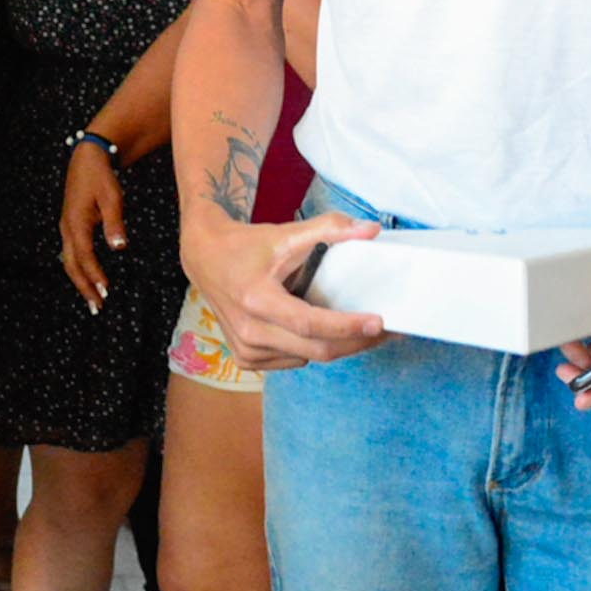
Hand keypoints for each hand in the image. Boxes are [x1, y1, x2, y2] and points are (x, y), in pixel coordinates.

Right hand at [59, 141, 123, 313]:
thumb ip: (115, 224)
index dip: (94, 275)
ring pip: (70, 261)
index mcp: (76, 223)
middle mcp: (68, 228)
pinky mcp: (71, 226)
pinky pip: (73, 253)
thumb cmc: (101, 177)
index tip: (105, 291)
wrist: (88, 158)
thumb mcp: (112, 198)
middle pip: (72, 265)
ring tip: (93, 299)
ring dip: (81, 281)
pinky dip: (80, 268)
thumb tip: (119, 247)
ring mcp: (67, 227)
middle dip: (84, 287)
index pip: (85, 257)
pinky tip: (89, 277)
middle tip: (96, 306)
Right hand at [183, 210, 385, 370]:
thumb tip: (370, 230)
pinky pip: (292, 361)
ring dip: (335, 346)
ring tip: (356, 328)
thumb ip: (328, 229)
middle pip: (315, 350)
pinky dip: (310, 349)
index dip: (347, 326)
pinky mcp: (245, 358)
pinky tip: (315, 331)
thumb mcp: (285, 233)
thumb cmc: (246, 247)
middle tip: (384, 331)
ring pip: (307, 359)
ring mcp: (245, 348)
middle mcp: (248, 330)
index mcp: (256, 299)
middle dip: (355, 342)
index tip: (378, 322)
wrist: (205, 259)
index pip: (309, 323)